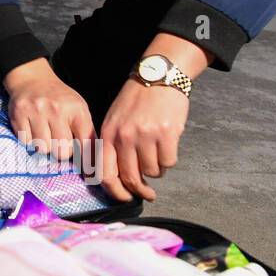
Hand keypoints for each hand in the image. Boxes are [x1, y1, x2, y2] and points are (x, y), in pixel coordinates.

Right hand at [2, 58, 94, 161]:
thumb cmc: (60, 99)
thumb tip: (91, 163)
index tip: (80, 159)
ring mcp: (35, 111)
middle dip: (61, 151)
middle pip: (61, 151)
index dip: (83, 156)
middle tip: (59, 142)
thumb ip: (86, 134)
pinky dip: (29, 141)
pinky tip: (33, 130)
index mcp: (76, 109)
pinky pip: (26, 142)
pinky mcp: (18, 114)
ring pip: (42, 149)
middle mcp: (56, 109)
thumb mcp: (79, 110)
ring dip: (44, 146)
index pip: (84, 144)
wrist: (33, 79)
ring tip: (45, 134)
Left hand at [99, 79, 188, 201]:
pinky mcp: (167, 134)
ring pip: (152, 171)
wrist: (157, 77)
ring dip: (156, 171)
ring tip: (157, 156)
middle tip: (148, 194)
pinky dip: (169, 161)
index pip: (106, 173)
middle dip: (140, 191)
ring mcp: (146, 136)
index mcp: (108, 134)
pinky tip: (167, 148)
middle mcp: (125, 137)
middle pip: (131, 177)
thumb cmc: (135, 101)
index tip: (125, 198)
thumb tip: (117, 176)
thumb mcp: (114, 119)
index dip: (115, 192)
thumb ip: (112, 145)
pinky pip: (169, 162)